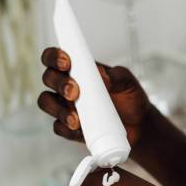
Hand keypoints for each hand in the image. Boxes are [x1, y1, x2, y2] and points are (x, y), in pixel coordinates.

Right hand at [37, 47, 151, 145]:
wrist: (139, 126)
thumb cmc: (130, 99)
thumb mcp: (127, 83)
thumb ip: (115, 76)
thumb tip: (101, 74)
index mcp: (79, 69)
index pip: (56, 57)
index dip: (54, 56)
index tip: (66, 62)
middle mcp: (67, 85)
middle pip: (48, 78)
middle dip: (59, 83)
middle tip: (74, 91)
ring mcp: (66, 106)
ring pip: (47, 102)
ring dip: (58, 108)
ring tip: (75, 117)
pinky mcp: (69, 127)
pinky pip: (58, 127)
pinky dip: (66, 128)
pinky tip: (78, 129)